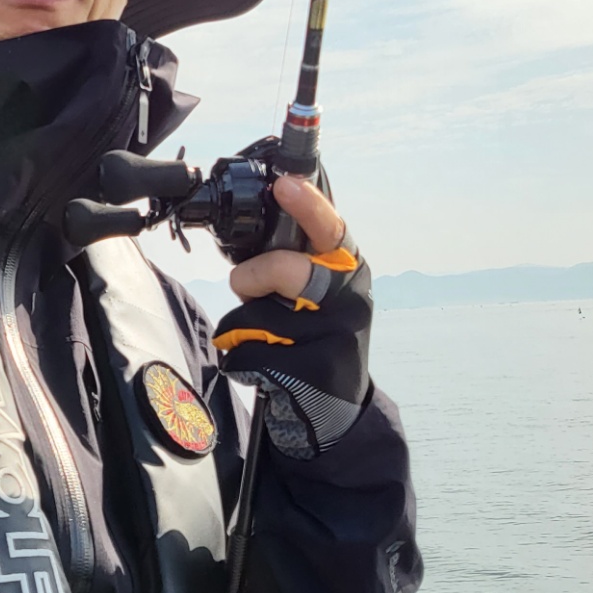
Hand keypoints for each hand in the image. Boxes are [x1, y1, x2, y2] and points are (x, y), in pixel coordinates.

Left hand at [213, 177, 371, 457]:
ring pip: (258, 316)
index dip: (308, 205)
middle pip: (289, 270)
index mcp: (349, 268)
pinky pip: (249, 353)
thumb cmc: (313, 331)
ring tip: (266, 336)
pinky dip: (241, 356)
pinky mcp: (313, 373)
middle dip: (254, 276)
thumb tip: (248, 221)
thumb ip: (293, 256)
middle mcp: (350, 299)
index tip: (285, 185)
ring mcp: (335, 338)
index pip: (331, 229)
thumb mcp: (315, 288)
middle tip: (243, 284)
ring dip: (243, 326)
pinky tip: (266, 364)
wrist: (334, 407)